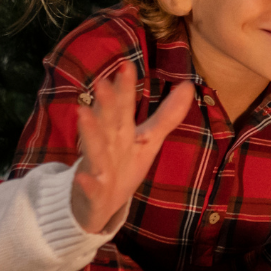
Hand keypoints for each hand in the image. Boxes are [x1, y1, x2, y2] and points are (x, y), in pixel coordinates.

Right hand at [69, 63, 192, 233]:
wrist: (96, 205)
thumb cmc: (123, 167)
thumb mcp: (148, 141)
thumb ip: (167, 115)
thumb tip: (189, 84)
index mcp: (121, 132)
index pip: (123, 106)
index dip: (125, 87)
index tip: (126, 64)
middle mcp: (107, 146)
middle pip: (108, 122)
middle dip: (106, 104)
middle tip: (101, 82)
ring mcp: (97, 169)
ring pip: (94, 150)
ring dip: (89, 133)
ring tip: (82, 113)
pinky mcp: (92, 193)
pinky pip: (90, 188)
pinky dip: (86, 182)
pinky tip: (82, 176)